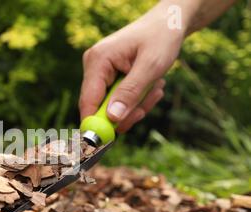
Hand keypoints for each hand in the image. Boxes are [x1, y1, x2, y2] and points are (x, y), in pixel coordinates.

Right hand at [79, 6, 184, 132]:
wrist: (169, 23)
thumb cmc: (161, 37)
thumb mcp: (151, 66)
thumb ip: (131, 92)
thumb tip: (113, 118)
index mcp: (98, 60)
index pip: (88, 101)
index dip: (97, 124)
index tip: (110, 142)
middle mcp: (94, 67)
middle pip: (101, 108)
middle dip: (127, 112)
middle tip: (146, 108)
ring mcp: (101, 73)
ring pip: (114, 108)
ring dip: (137, 105)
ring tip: (155, 88)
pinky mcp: (109, 78)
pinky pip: (120, 101)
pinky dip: (138, 100)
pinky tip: (151, 86)